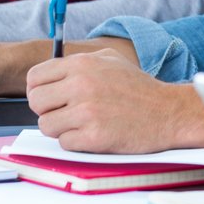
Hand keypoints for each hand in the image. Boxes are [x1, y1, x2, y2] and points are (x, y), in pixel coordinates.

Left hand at [26, 50, 192, 152]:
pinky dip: (75, 142)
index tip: (50, 97)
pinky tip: (93, 134)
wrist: (168, 112)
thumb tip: (48, 74)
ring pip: (46, 125)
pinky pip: (64, 143)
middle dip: (48, 110)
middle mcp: (81, 85)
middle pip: (36, 102)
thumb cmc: (138, 88)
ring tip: (82, 124)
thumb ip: (77, 63)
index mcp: (82, 64)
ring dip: (60, 128)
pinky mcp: (94, 137)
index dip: (39, 89)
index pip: (35, 77)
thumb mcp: (109, 60)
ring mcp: (87, 111)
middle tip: (66, 112)